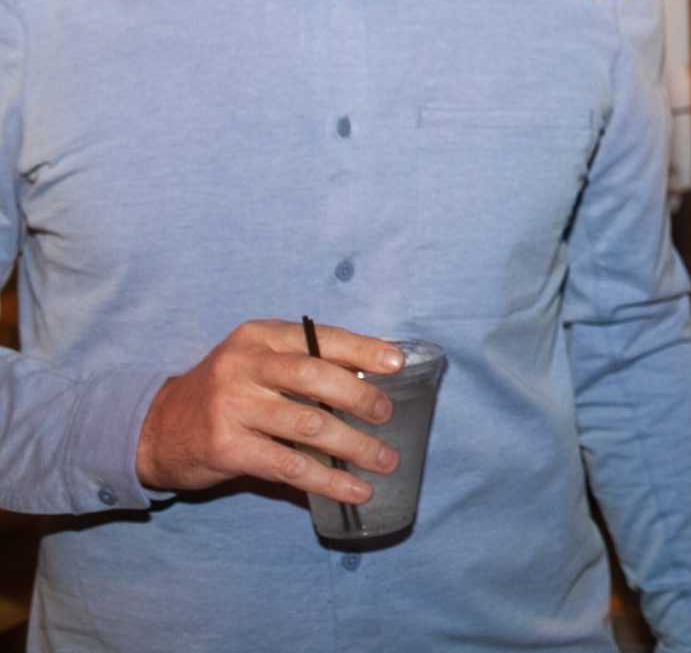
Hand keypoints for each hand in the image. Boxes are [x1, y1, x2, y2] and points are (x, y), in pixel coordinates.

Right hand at [135, 321, 404, 502]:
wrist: (156, 429)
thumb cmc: (224, 393)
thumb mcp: (254, 362)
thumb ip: (300, 364)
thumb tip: (372, 380)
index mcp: (259, 337)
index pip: (320, 338)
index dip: (363, 350)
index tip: (397, 363)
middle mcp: (244, 367)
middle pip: (316, 378)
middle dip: (361, 397)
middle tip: (387, 415)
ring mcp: (232, 407)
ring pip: (309, 426)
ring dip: (355, 446)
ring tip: (385, 460)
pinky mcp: (227, 448)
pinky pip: (290, 466)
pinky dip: (329, 480)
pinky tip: (355, 490)